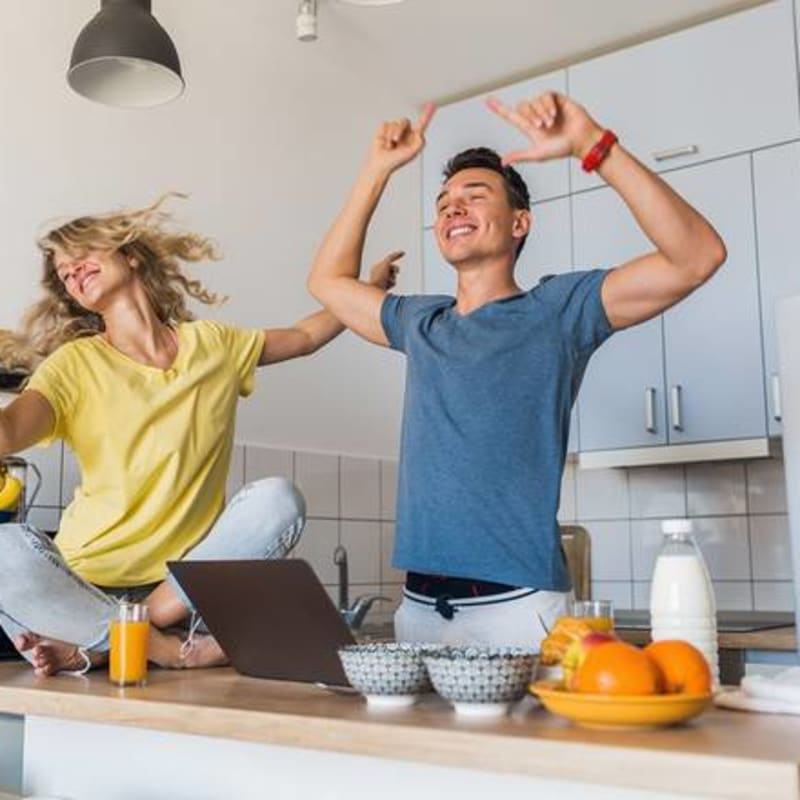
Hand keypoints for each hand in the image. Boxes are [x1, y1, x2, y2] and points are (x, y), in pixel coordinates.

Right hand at [364, 104, 435, 176]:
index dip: (426, 115)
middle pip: (405, 121)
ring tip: (390, 145)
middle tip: (396, 141)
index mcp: (413, 138)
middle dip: (399, 130)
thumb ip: (419, 143)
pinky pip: (386, 124)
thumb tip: (420, 134)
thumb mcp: (411, 153)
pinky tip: (385, 142)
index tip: (431, 105)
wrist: (381, 164)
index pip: (421, 124)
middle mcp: (405, 133)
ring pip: (395, 123)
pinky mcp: (385, 130)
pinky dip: (385, 134)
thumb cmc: (395, 161)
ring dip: (391, 134)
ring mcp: (395, 131)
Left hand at [368, 250, 402, 290]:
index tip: (403, 253)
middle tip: (395, 272)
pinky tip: (387, 286)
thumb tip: (401, 252)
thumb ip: (392, 256)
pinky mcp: (385, 287)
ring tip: (388, 281)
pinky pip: (393, 283)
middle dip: (395, 269)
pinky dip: (392, 283)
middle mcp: (378, 273)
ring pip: (393, 276)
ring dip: (393, 277)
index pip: (388, 259)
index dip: (396, 256)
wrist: (376, 290)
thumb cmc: (379, 277)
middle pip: (392, 268)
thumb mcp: (386, 263)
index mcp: (376, 266)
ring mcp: (382, 280)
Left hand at [486, 92, 603, 165]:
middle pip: (522, 106)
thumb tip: (503, 162)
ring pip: (534, 101)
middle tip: (541, 126)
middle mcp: (536, 116)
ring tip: (550, 123)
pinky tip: (554, 115)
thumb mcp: (539, 154)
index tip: (487, 101)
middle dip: (530, 116)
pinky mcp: (556, 99)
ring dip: (541, 112)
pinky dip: (547, 105)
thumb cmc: (563, 149)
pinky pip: (545, 95)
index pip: (511, 116)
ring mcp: (546, 107)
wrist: (581, 140)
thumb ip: (521, 156)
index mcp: (530, 128)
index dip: (499, 109)